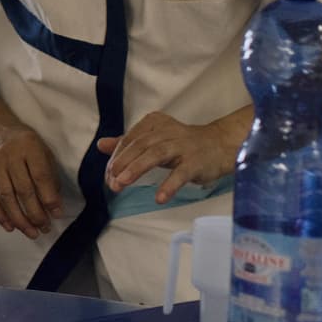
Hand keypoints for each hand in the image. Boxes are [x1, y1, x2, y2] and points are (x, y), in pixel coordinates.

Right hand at [0, 119, 63, 238]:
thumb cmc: (23, 141)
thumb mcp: (41, 148)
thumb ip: (48, 173)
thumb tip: (53, 204)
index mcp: (29, 146)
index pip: (40, 175)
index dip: (50, 197)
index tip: (57, 214)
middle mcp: (10, 155)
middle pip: (23, 189)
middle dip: (35, 213)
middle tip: (45, 228)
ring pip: (6, 196)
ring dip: (19, 218)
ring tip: (31, 233)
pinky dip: (0, 214)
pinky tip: (10, 227)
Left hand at [97, 111, 235, 203]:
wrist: (221, 145)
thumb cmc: (182, 144)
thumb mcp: (154, 139)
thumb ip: (128, 143)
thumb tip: (101, 145)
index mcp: (153, 123)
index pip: (129, 140)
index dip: (116, 158)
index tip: (108, 176)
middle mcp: (166, 131)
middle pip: (139, 146)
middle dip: (122, 165)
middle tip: (111, 183)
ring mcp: (182, 145)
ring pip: (155, 155)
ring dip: (136, 169)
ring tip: (122, 184)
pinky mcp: (196, 161)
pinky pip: (181, 173)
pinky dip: (169, 185)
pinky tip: (159, 197)